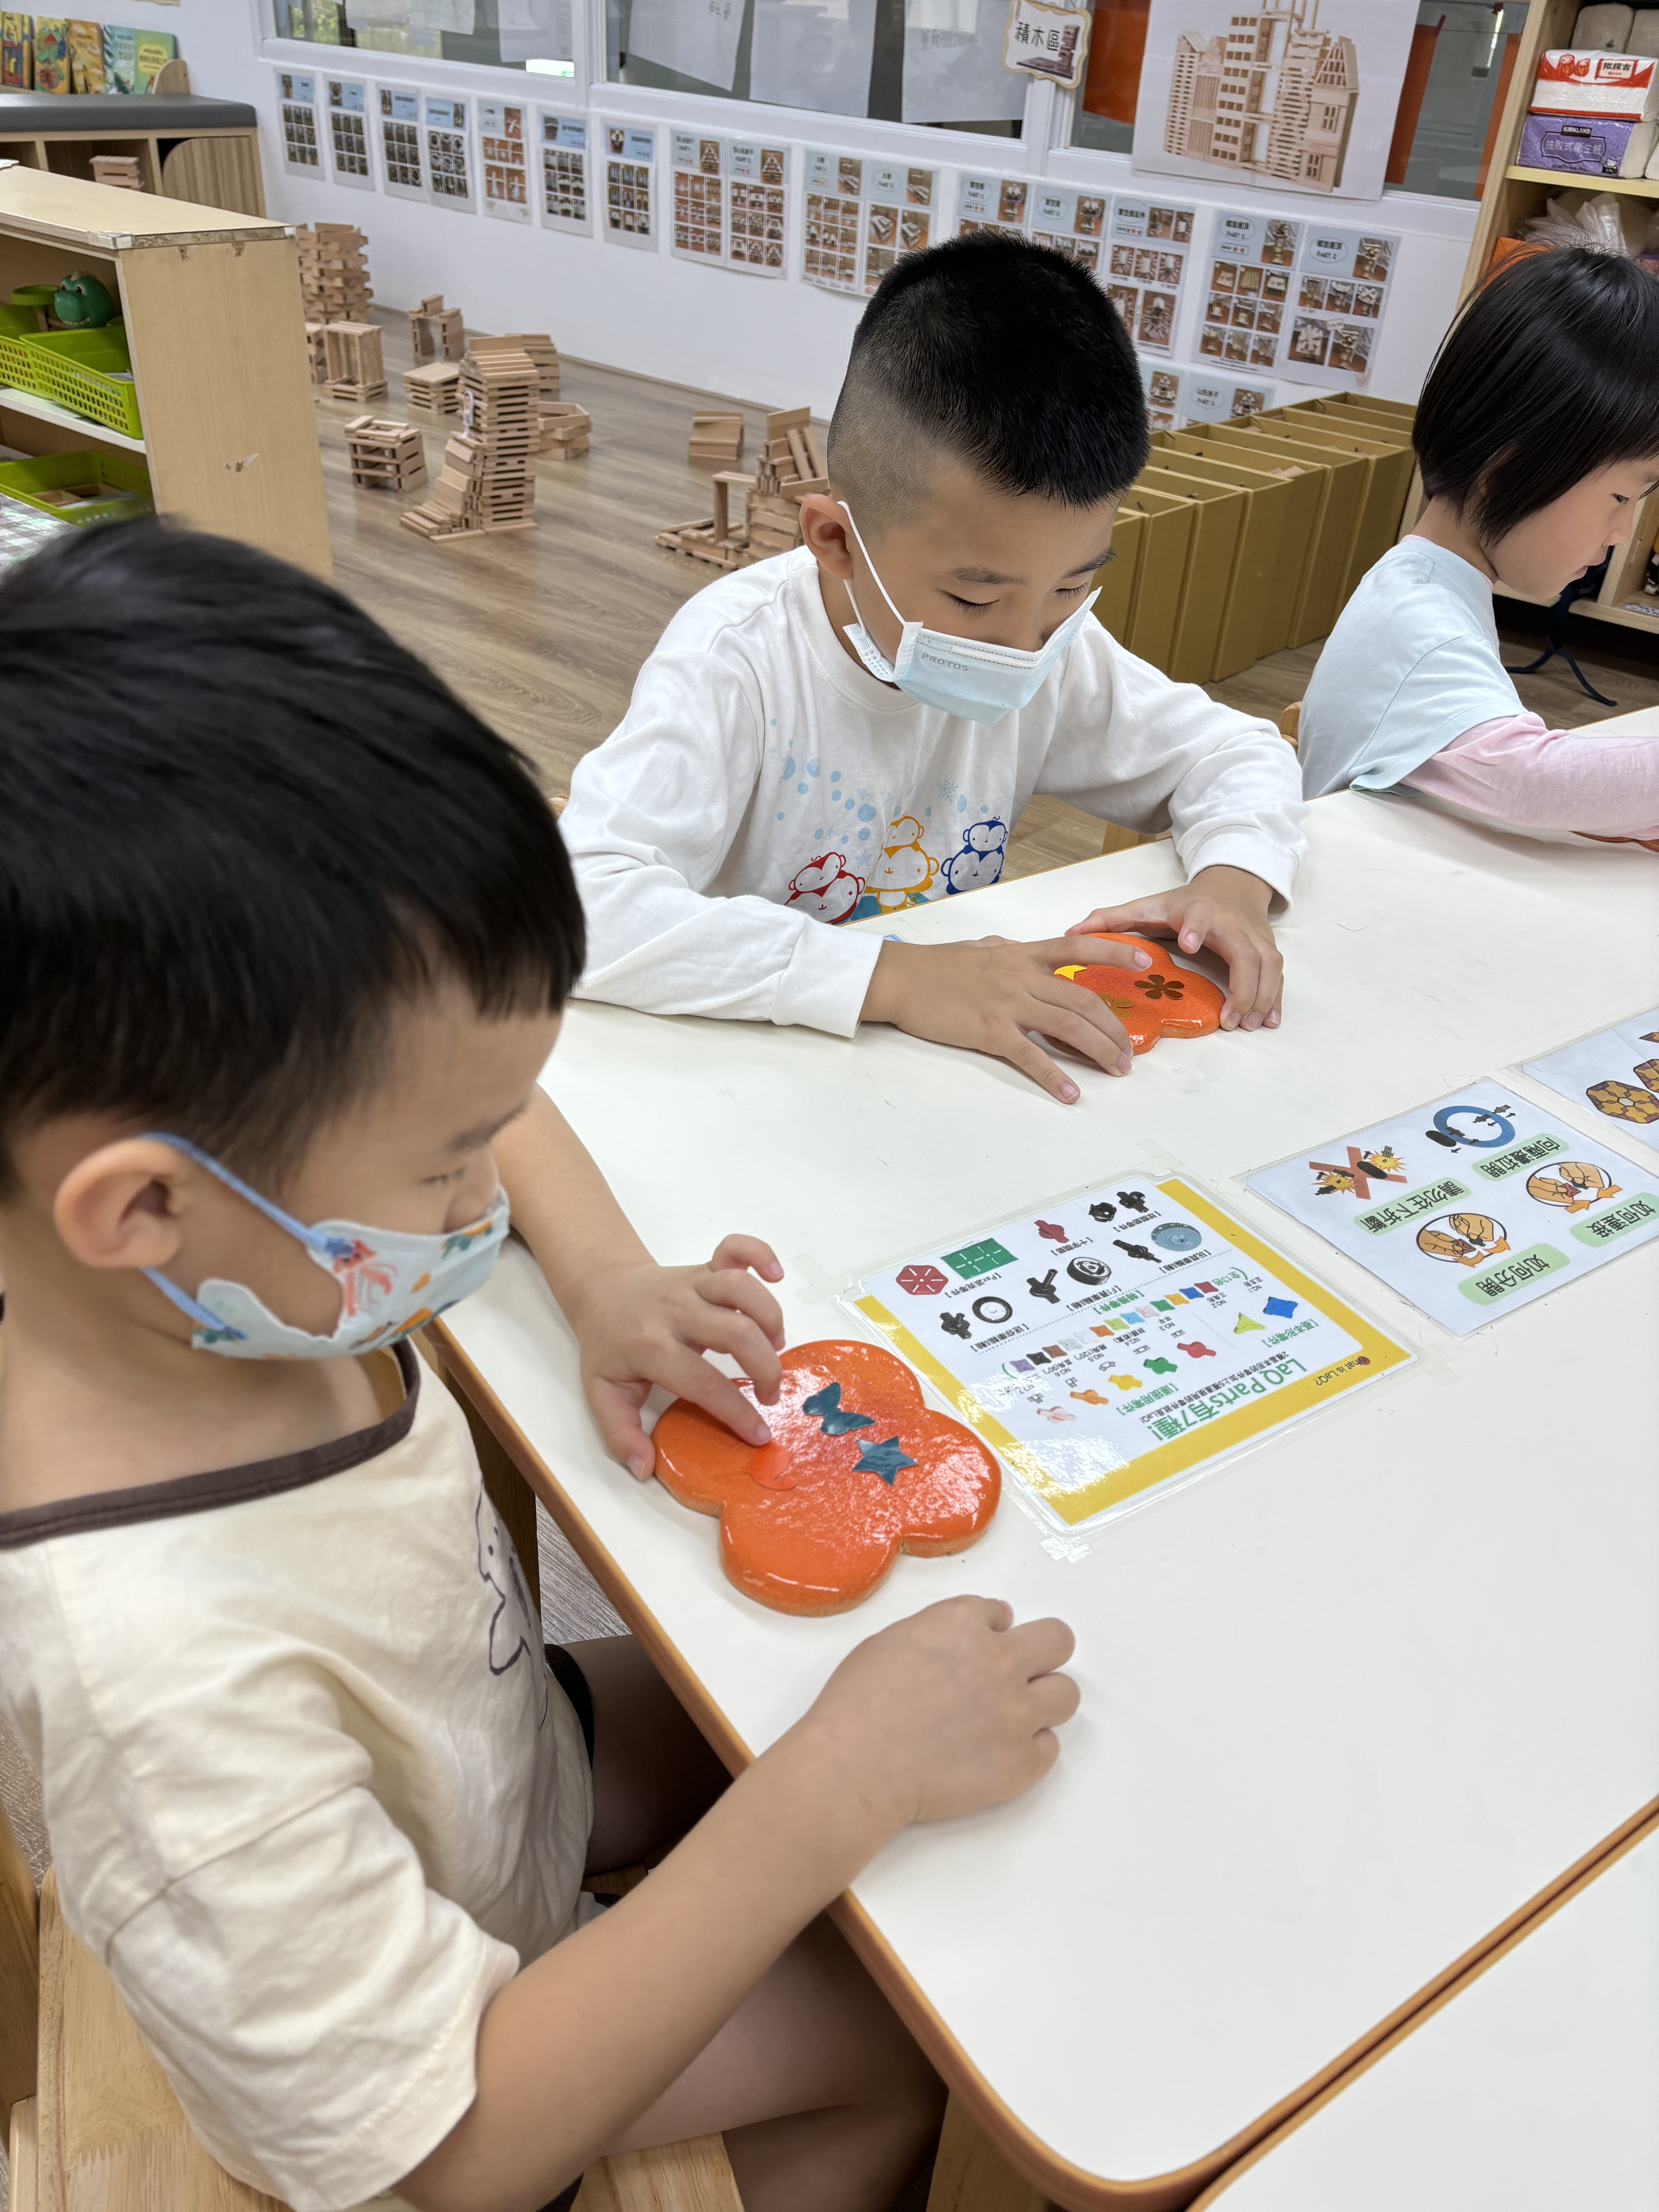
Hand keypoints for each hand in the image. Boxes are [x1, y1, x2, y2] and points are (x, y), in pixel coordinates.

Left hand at [571, 1237, 785, 1480]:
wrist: (600, 1290)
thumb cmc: (608, 1345)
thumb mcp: (602, 1394)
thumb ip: (621, 1434)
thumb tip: (645, 1469)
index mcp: (652, 1347)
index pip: (704, 1383)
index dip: (737, 1413)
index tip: (758, 1434)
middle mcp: (675, 1311)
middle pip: (736, 1332)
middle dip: (766, 1368)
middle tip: (770, 1394)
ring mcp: (691, 1284)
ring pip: (742, 1288)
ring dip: (770, 1317)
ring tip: (776, 1345)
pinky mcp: (704, 1266)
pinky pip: (736, 1248)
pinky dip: (760, 1254)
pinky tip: (776, 1275)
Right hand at [795, 1597, 1078, 1832]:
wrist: (856, 1765)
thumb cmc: (856, 1704)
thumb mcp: (889, 1642)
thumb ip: (936, 1633)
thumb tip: (959, 1643)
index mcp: (962, 1622)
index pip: (1000, 1613)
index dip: (988, 1633)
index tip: (974, 1653)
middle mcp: (1000, 1660)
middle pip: (1058, 1640)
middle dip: (1041, 1653)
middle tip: (1017, 1675)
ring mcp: (1016, 1713)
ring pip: (1066, 1694)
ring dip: (1043, 1701)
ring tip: (1012, 1718)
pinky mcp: (1021, 1762)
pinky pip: (1050, 1748)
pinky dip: (1028, 1750)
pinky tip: (997, 1755)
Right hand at [861, 934, 1153, 1102]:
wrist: (900, 979)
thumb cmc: (936, 965)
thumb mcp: (979, 949)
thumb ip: (1005, 950)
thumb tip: (1020, 948)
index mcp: (1022, 955)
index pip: (1078, 949)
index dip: (1114, 955)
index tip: (1144, 962)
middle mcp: (1022, 976)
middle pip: (1083, 1001)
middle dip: (1113, 1028)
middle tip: (1128, 1053)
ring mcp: (1007, 1003)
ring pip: (1067, 1026)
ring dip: (1097, 1050)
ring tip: (1115, 1069)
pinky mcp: (989, 1030)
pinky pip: (1029, 1055)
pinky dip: (1053, 1076)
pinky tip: (1070, 1093)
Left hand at [1066, 863, 1282, 1030]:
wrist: (1232, 884)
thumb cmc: (1185, 902)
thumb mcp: (1148, 906)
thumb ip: (1111, 919)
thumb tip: (1071, 932)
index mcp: (1198, 910)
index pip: (1200, 917)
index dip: (1196, 928)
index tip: (1188, 943)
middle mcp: (1231, 922)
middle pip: (1246, 952)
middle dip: (1242, 985)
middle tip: (1229, 1020)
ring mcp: (1254, 936)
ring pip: (1267, 965)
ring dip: (1261, 996)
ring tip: (1248, 1026)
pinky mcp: (1267, 948)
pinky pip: (1277, 974)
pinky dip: (1275, 998)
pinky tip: (1269, 1021)